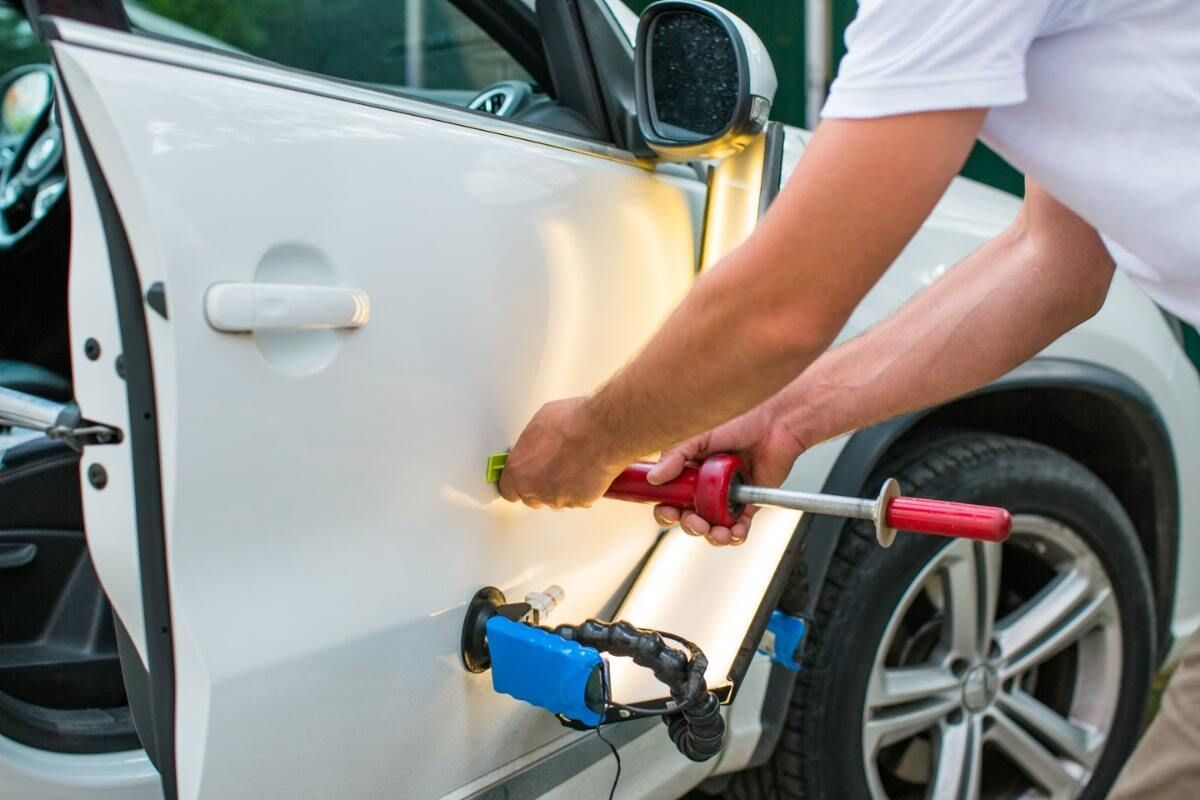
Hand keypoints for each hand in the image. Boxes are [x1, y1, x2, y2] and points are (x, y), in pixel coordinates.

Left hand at [498, 397, 626, 509]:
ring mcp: (559, 498)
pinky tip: (588, 469)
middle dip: (539, 485)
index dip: (517, 483)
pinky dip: (583, 488)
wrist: (601, 432)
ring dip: (562, 486)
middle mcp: (535, 489)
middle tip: (552, 467)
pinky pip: (579, 498)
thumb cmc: (571, 423)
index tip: (522, 479)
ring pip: (556, 498)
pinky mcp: (581, 501)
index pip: (508, 489)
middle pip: (531, 497)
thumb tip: (537, 443)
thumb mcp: (539, 423)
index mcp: (518, 470)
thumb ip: (531, 443)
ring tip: (574, 464)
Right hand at [648, 404, 803, 546]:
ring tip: (716, 532)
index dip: (666, 509)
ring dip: (711, 535)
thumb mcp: (699, 435)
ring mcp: (726, 497)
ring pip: (712, 527)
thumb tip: (654, 478)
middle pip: (689, 517)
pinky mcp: (748, 503)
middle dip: (689, 525)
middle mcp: (705, 486)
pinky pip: (738, 527)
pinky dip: (735, 535)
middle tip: (694, 521)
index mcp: (689, 470)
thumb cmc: (740, 421)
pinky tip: (733, 531)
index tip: (669, 511)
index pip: (670, 497)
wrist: (775, 423)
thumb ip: (676, 456)